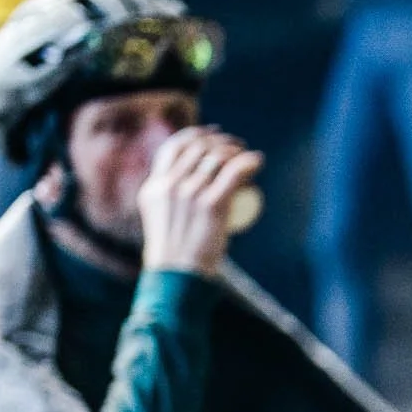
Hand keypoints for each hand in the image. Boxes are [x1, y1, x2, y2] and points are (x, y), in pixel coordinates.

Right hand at [136, 126, 263, 277]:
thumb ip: (167, 206)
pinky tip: (257, 160)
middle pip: (197, 148)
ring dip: (234, 150)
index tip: (211, 135)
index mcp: (154, 188)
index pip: (173, 148)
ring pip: (216, 158)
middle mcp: (169, 186)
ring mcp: (189, 194)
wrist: (179, 277)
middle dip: (219, 140)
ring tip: (246, 155)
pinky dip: (248, 162)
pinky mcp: (210, 205)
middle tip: (235, 146)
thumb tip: (185, 196)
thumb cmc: (175, 256)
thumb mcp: (163, 222)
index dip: (195, 135)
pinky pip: (233, 173)